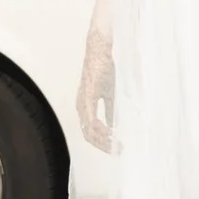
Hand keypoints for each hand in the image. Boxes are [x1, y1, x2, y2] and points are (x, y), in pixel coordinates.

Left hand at [76, 25, 114, 152]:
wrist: (102, 47)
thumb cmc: (106, 67)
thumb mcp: (111, 93)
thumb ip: (111, 109)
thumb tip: (114, 125)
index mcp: (84, 106)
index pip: (90, 132)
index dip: (102, 142)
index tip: (115, 148)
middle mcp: (81, 105)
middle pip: (88, 135)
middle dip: (104, 145)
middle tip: (118, 150)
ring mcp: (83, 100)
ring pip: (88, 130)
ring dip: (103, 140)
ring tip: (116, 144)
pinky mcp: (89, 94)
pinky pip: (91, 117)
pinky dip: (100, 128)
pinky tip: (110, 133)